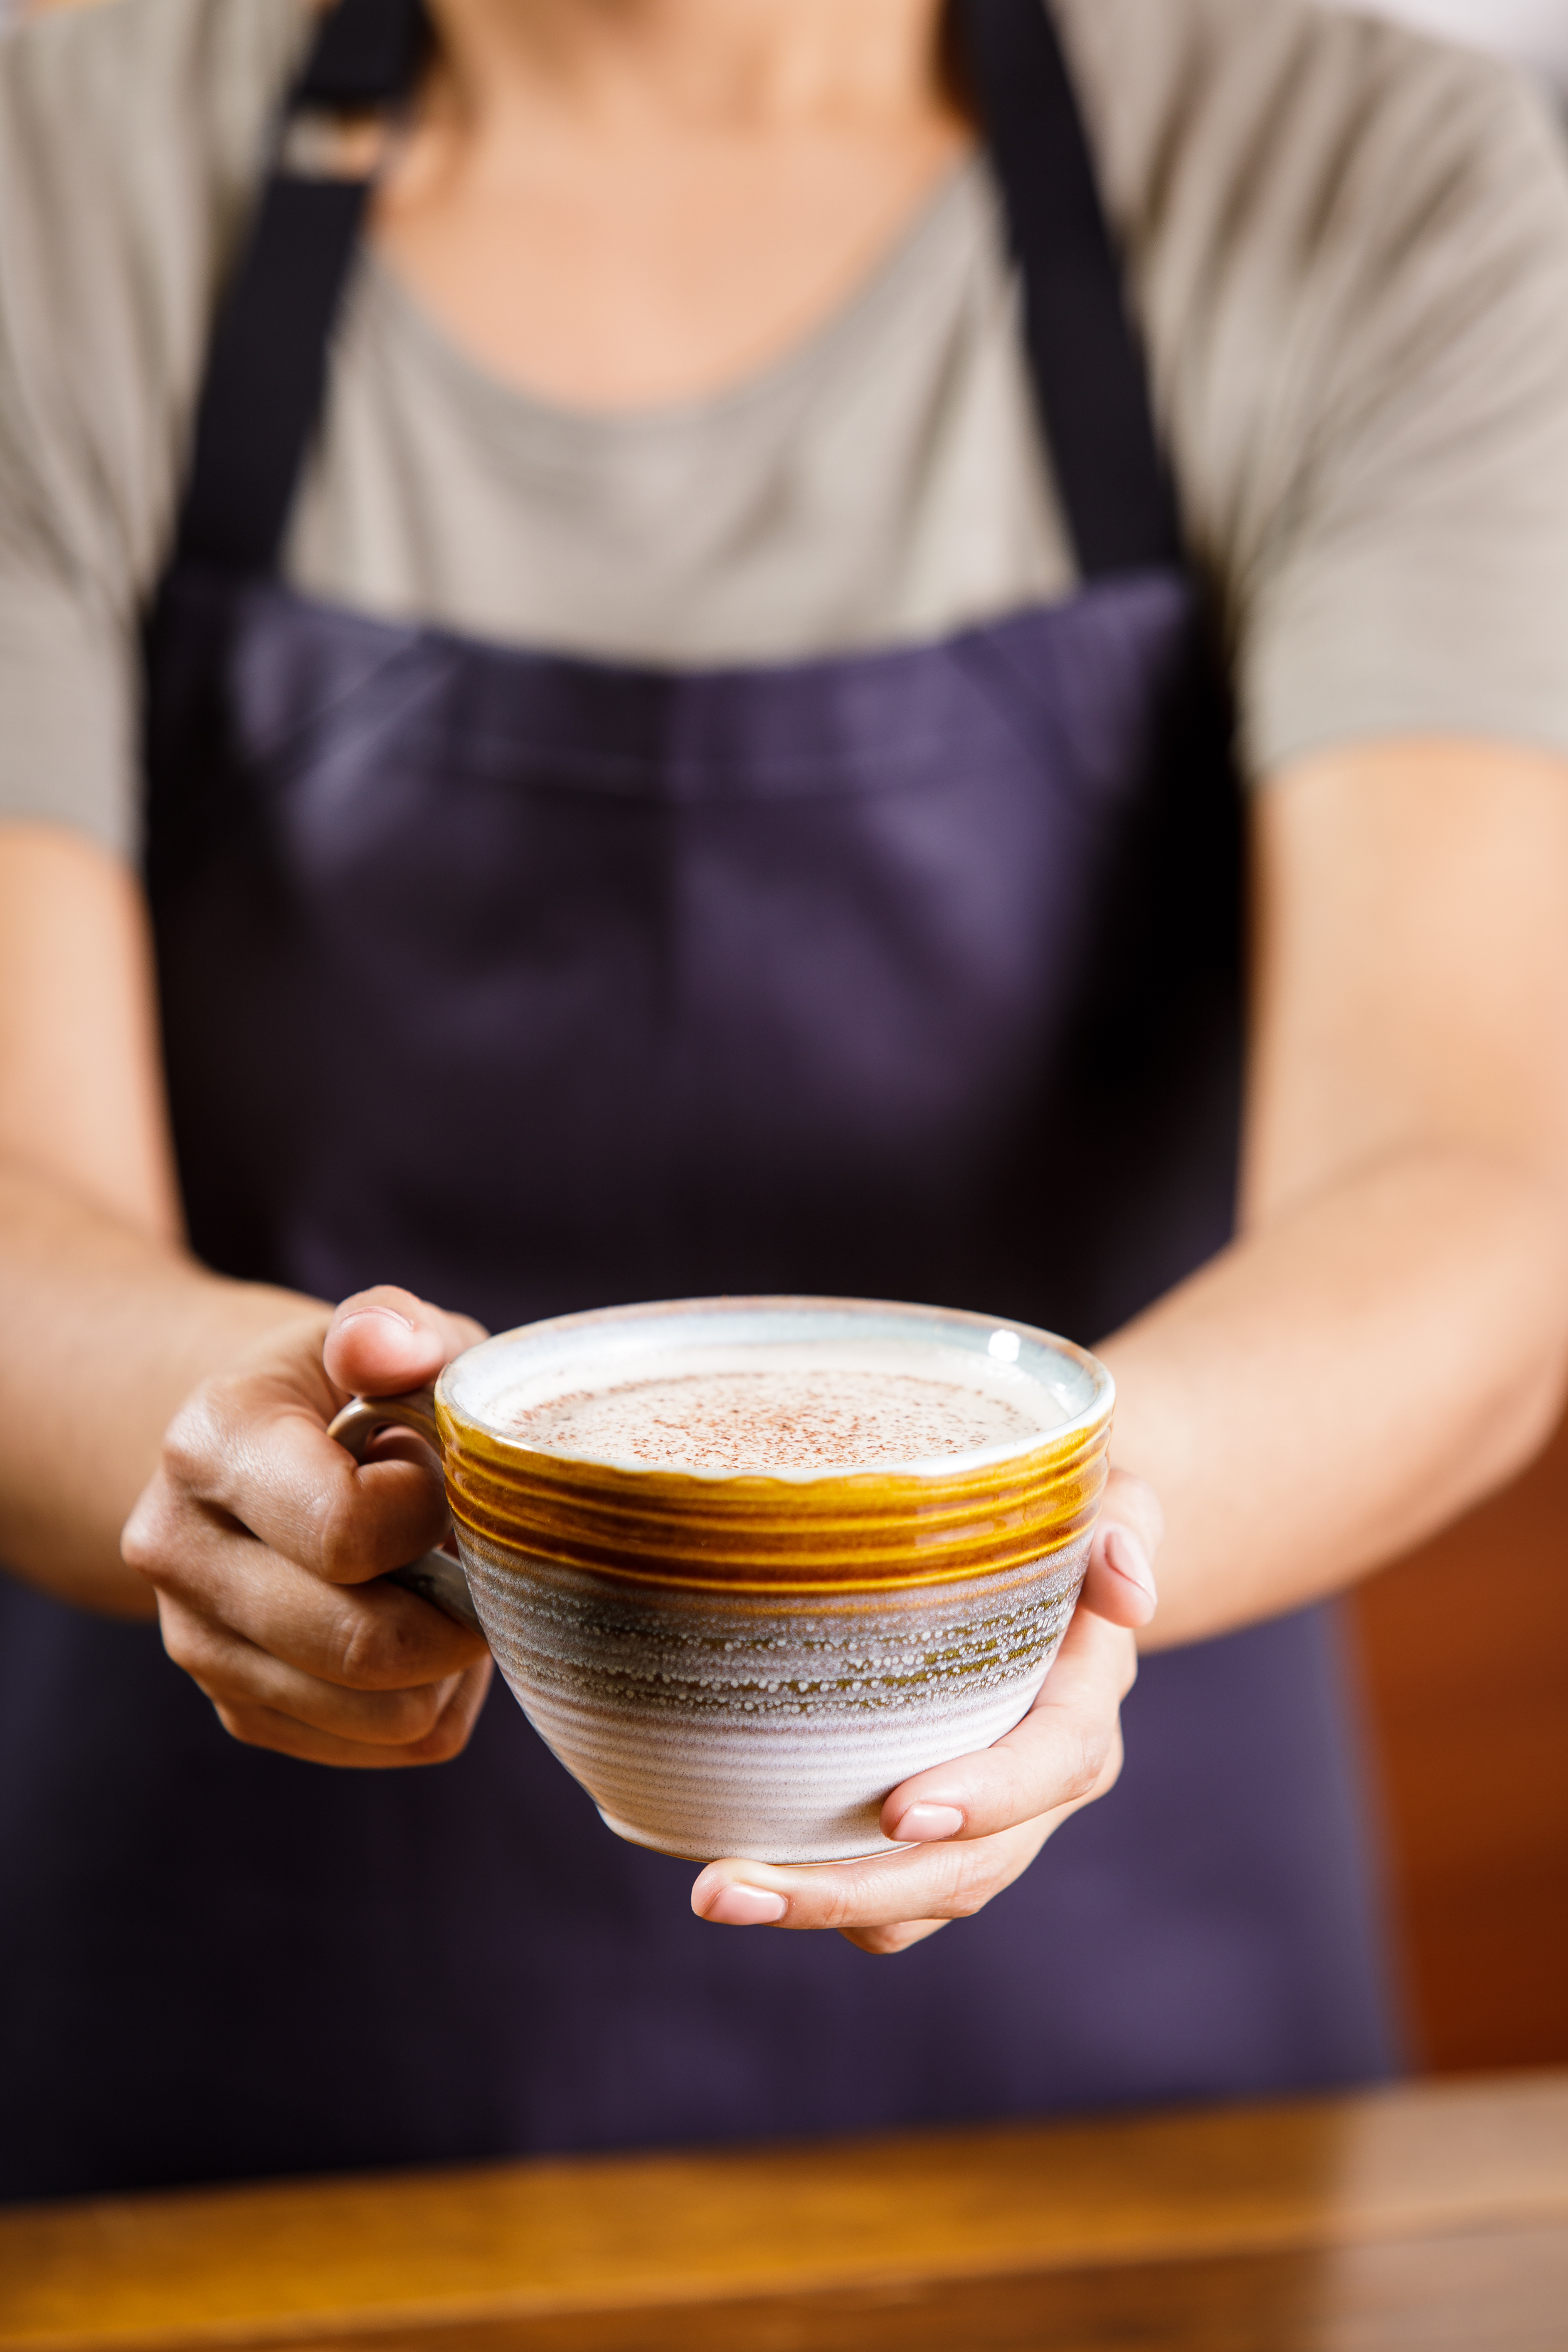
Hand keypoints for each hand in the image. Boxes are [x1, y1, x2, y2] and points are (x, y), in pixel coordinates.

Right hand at [123, 1286, 493, 1766]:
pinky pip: (386, 1745)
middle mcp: (177, 1552)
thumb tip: (384, 1348)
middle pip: (362, 1645)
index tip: (441, 1474)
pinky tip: (421, 1621)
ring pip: (384, 1716)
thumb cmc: (353, 1388)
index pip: (346, 1530)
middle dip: (460, 1609)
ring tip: (445, 1580)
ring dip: (453, 1660)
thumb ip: (394, 1326)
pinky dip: (435, 1696)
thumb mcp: (383, 1331)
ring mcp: (200, 1643)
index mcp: (209, 1443)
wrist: (267, 1449)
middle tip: (482, 1553)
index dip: (431, 1511)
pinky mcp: (241, 1709)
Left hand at [691, 1468, 1160, 1952]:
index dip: (985, 1797)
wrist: (1043, 1572)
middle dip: (851, 1891)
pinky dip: (814, 1892)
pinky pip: (880, 1898)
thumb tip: (1129, 1591)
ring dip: (814, 1906)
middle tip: (728, 1887)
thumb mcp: (1106, 1505)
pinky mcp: (924, 1839)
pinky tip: (730, 1865)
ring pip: (911, 1903)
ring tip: (716, 1891)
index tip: (899, 1812)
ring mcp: (980, 1828)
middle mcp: (1037, 1792)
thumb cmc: (1060, 1525)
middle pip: (961, 1871)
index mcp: (1081, 1713)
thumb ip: (1122, 1531)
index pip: (1049, 1768)